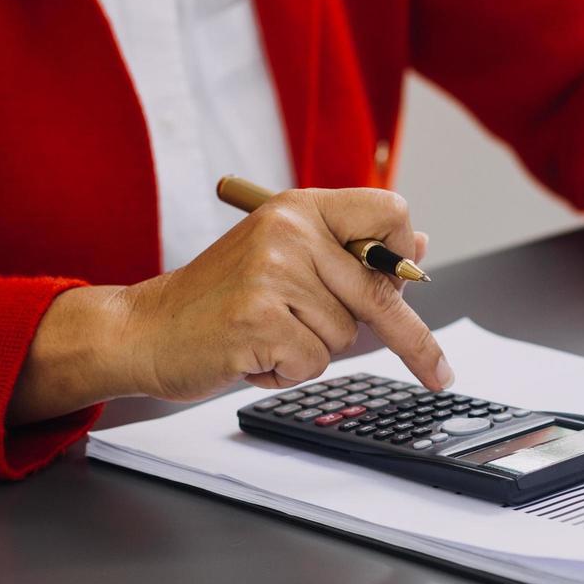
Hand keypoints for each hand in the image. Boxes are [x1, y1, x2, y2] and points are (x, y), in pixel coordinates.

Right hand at [9, 188, 451, 422]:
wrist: (143, 330)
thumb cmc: (215, 300)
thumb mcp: (279, 258)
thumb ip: (344, 253)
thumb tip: (417, 247)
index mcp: (298, 209)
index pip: (388, 211)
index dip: (405, 253)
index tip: (414, 282)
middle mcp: (288, 231)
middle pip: (378, 290)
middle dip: (414, 341)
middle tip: (441, 375)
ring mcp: (272, 274)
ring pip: (344, 335)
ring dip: (311, 350)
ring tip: (266, 337)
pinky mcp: (259, 319)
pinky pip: (313, 363)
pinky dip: (287, 372)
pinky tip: (253, 357)